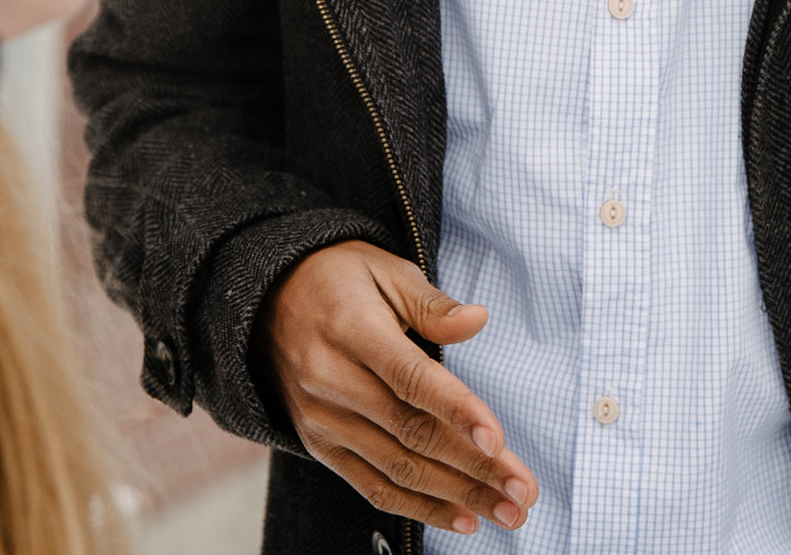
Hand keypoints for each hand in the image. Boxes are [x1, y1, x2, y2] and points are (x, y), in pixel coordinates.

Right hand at [254, 241, 536, 534]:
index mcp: (351, 330)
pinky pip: (373, 486)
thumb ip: (432, 304)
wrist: (267, 304)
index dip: (455, 410)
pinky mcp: (320, 445)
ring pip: (397, 468)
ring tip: (509, 511)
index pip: (409, 378)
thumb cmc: (340, 281)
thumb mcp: (385, 271)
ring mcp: (323, 419)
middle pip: (411, 433)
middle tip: (523, 491)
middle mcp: (331, 380)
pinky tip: (462, 519)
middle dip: (474, 468)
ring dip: (458, 496)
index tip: (497, 440)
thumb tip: (477, 320)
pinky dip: (419, 509)